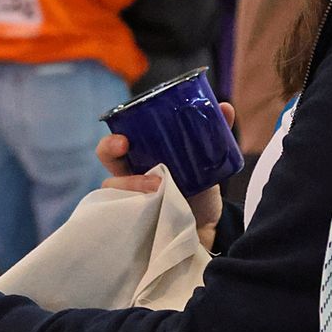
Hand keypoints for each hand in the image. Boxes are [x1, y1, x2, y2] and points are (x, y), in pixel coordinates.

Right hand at [96, 101, 232, 251]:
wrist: (206, 224)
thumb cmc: (198, 188)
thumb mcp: (206, 161)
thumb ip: (215, 134)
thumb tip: (225, 107)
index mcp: (141, 157)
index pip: (114, 145)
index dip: (111, 141)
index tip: (123, 140)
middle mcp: (129, 175)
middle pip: (106, 161)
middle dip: (110, 151)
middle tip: (125, 150)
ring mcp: (130, 198)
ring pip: (114, 188)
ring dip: (132, 184)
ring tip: (158, 187)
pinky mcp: (135, 219)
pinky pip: (123, 215)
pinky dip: (136, 210)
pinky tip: (152, 209)